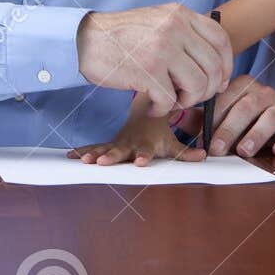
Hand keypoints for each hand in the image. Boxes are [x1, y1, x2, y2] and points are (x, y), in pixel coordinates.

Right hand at [68, 110, 206, 166]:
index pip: (145, 151)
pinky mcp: (110, 144)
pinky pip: (95, 147)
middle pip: (120, 150)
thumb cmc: (160, 131)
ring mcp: (118, 143)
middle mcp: (130, 143)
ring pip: (104, 148)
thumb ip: (186, 151)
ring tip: (84, 160)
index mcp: (146, 143)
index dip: (143, 156)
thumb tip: (204, 156)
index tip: (140, 162)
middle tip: (102, 163)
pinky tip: (70, 156)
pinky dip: (83, 151)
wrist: (144, 111)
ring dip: (94, 154)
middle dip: (112, 156)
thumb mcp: (173, 142)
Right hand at [76, 3, 230, 114]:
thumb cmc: (120, 37)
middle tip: (188, 97)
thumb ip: (184, 34)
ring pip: (198, 86)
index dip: (226, 66)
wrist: (83, 40)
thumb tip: (215, 67)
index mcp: (180, 14)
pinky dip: (162, 109)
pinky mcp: (148, 70)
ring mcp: (162, 48)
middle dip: (207, 91)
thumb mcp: (157, 22)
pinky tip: (151, 105)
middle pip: (214, 68)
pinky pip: (171, 100)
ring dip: (186, 102)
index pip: (221, 40)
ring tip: (169, 101)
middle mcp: (175, 28)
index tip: (219, 81)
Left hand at [204, 74, 274, 158]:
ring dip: (256, 135)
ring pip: (271, 117)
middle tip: (217, 149)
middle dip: (230, 129)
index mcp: (242, 86)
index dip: (212, 120)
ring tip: (244, 151)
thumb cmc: (241, 124)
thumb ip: (198, 118)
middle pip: (246, 107)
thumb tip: (174, 114)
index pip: (225, 99)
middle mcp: (263, 93)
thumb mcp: (219, 119)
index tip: (200, 139)